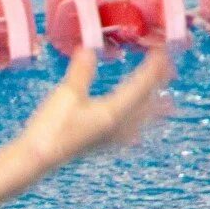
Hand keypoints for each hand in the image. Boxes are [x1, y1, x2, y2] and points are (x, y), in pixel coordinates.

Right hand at [17, 47, 173, 171]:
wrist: (36, 159)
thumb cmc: (52, 127)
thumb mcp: (66, 94)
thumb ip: (81, 72)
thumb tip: (88, 49)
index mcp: (114, 110)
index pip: (142, 84)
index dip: (154, 66)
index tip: (163, 49)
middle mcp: (118, 126)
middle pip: (147, 103)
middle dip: (160, 86)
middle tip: (172, 71)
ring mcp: (109, 138)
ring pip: (141, 121)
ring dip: (155, 110)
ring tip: (170, 105)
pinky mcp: (98, 145)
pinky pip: (128, 135)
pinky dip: (138, 128)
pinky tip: (136, 134)